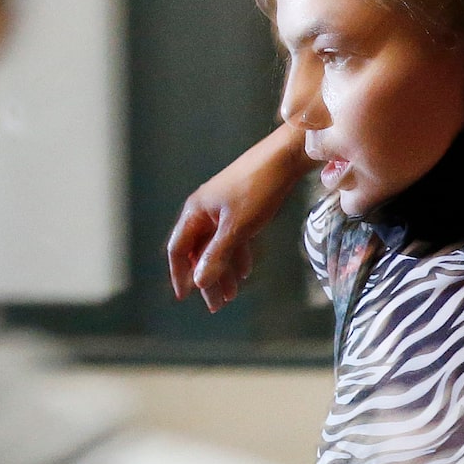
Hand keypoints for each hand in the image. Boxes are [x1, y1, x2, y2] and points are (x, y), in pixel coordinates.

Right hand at [167, 122, 307, 309]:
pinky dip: (236, 255)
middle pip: (199, 251)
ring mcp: (223, 209)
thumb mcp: (237, 227)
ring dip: (223, 271)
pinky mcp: (241, 208)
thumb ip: (218, 255)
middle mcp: (205, 210)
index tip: (185, 297)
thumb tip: (199, 282)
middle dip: (207, 278)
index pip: (178, 249)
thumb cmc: (259, 189)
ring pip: (217, 246)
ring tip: (232, 295)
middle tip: (217, 305)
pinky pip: (232, 238)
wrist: (285, 158)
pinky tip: (244, 272)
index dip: (179, 274)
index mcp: (195, 212)